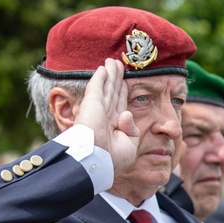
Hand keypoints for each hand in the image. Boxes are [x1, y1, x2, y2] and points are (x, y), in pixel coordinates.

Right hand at [76, 59, 138, 173]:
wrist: (98, 161)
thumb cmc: (113, 158)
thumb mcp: (130, 144)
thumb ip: (132, 128)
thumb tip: (126, 113)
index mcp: (114, 126)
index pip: (119, 104)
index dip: (122, 92)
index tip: (125, 81)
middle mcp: (105, 116)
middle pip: (113, 92)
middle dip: (116, 78)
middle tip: (118, 64)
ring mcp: (98, 109)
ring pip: (106, 86)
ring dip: (110, 73)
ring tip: (113, 61)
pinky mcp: (91, 104)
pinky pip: (97, 87)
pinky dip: (100, 77)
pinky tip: (103, 68)